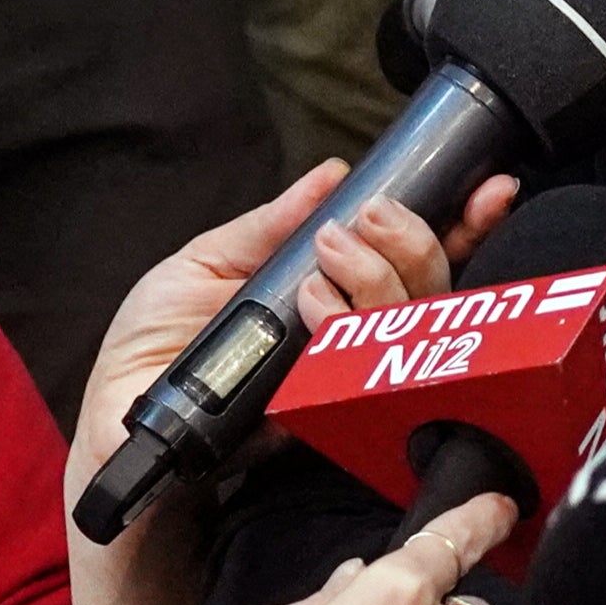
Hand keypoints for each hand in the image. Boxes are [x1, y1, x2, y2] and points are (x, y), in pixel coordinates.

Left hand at [68, 159, 523, 522]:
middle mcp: (353, 337)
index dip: (459, 225)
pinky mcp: (333, 419)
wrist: (118, 430)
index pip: (412, 261)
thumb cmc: (151, 353)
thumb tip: (332, 174)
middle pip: (430, 289)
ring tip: (330, 254)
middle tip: (370, 219)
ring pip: (412, 327)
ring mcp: (349, 380)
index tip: (487, 190)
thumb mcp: (201, 265)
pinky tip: (320, 306)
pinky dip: (355, 330)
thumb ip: (270, 226)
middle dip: (413, 242)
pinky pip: (375, 376)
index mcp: (331, 294)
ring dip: (380, 278)